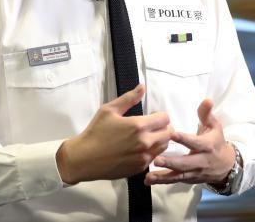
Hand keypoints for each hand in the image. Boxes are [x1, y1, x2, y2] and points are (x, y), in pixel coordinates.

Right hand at [56, 84, 172, 184]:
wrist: (85, 158)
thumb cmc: (95, 132)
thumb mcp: (109, 110)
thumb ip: (128, 98)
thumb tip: (142, 87)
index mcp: (138, 126)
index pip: (165, 118)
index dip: (160, 115)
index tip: (151, 115)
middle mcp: (145, 142)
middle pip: (169, 133)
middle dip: (163, 127)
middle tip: (151, 125)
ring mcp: (143, 157)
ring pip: (164, 146)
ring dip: (159, 139)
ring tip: (146, 136)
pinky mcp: (140, 168)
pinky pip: (154, 157)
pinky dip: (151, 151)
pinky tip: (138, 147)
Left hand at [144, 98, 234, 185]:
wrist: (225, 166)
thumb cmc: (216, 141)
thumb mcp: (214, 126)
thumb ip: (206, 114)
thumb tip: (207, 99)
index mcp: (207, 146)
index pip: (195, 143)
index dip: (185, 139)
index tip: (172, 134)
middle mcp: (201, 161)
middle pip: (185, 163)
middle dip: (171, 162)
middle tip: (156, 160)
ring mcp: (194, 172)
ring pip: (178, 175)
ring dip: (163, 176)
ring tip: (149, 176)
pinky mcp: (188, 179)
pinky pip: (175, 181)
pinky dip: (162, 182)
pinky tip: (148, 180)